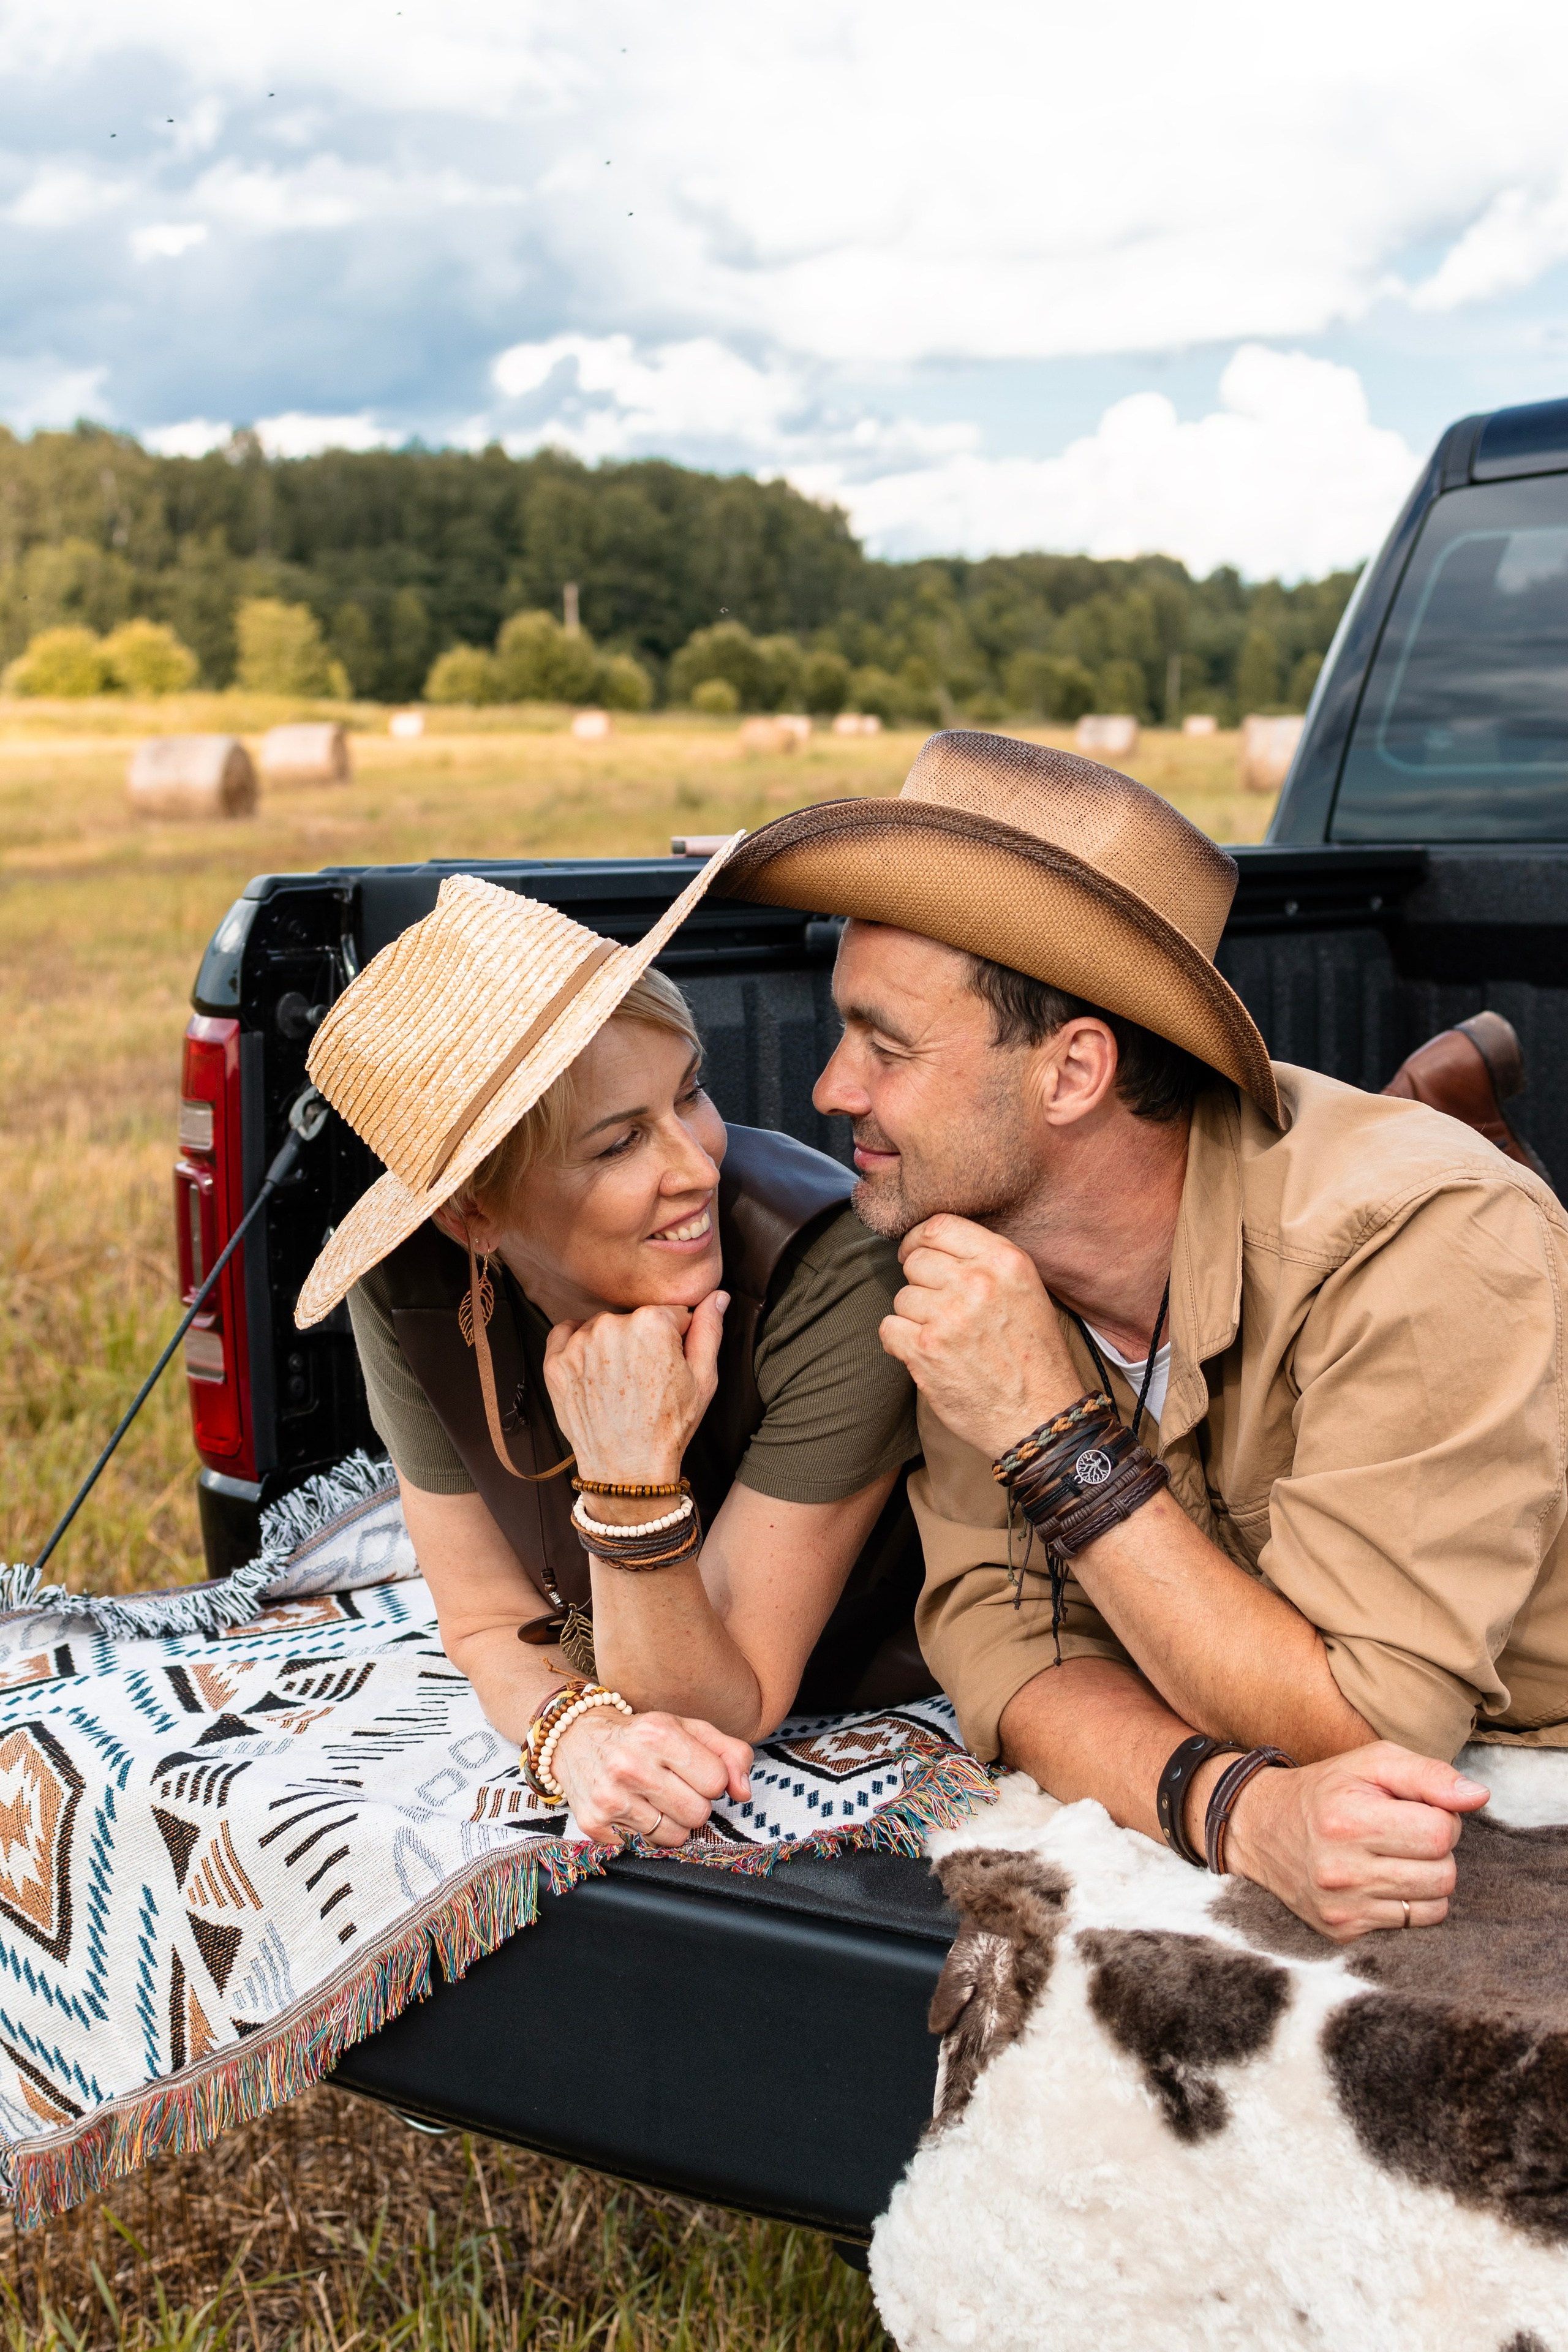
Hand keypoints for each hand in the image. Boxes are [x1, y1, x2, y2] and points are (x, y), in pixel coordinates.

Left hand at [544, 1294, 727, 1484]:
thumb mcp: (703, 1379)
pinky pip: (566, 1334)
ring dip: (611, 1346)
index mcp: (653, 1323)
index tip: (670, 1367)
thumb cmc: (670, 1426)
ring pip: (602, 1328)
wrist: (627, 1470)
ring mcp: (579, 1344)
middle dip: (642, 1342)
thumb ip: (710, 1331)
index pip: (671, 1315)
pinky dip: (577, 1345)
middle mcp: (612, 1325)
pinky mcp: (555, 1362)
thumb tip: (718, 1296)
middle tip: (646, 1380)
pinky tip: (592, 1371)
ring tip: (620, 1382)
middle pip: (634, 1320)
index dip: (675, 1341)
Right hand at [550, 1706, 752, 1847]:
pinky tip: (633, 1809)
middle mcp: (631, 1766)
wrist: (574, 1738)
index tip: (693, 1771)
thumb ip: (728, 1753)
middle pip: (698, 1813)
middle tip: (673, 1786)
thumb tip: (744, 1792)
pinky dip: (645, 1833)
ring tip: (654, 1799)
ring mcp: (610, 1798)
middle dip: (693, 1802)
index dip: (711, 1779)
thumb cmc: (640, 1735)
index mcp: (658, 1733)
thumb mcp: (687, 1728)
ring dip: (671, 1821)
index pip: (716, 1780)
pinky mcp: (594, 1825)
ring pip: (674, 1836)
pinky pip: (645, 1848)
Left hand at [881, 1215, 1081, 1456]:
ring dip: (914, 1318)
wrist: (1040, 1417)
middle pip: (916, 1261)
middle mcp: (977, 1282)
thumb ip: (986, 1263)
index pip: (939, 1226)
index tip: (916, 1255)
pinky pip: (889, 1328)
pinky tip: (926, 1354)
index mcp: (1004, 1261)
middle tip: (940, 1310)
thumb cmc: (1034, 1357)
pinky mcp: (925, 1349)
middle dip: (921, 1284)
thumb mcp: (1027, 1292)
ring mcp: (948, 1315)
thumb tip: (936, 1245)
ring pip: (902, 1297)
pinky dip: (901, 1342)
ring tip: (945, 1338)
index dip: (919, 1240)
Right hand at [1225, 1741, 1488, 1940]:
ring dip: (1427, 1877)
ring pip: (1435, 1904)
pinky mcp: (1342, 1931)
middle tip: (1405, 1833)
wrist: (1260, 1828)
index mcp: (1348, 1820)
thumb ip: (1429, 1774)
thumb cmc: (1327, 1789)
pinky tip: (1382, 1880)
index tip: (1415, 1808)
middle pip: (1444, 1873)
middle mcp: (1341, 1870)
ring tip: (1396, 1855)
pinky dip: (1410, 1902)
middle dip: (1437, 1849)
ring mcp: (1341, 1906)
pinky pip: (1412, 1925)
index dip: (1441, 1816)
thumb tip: (1479, 1796)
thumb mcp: (1372, 1763)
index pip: (1441, 1832)